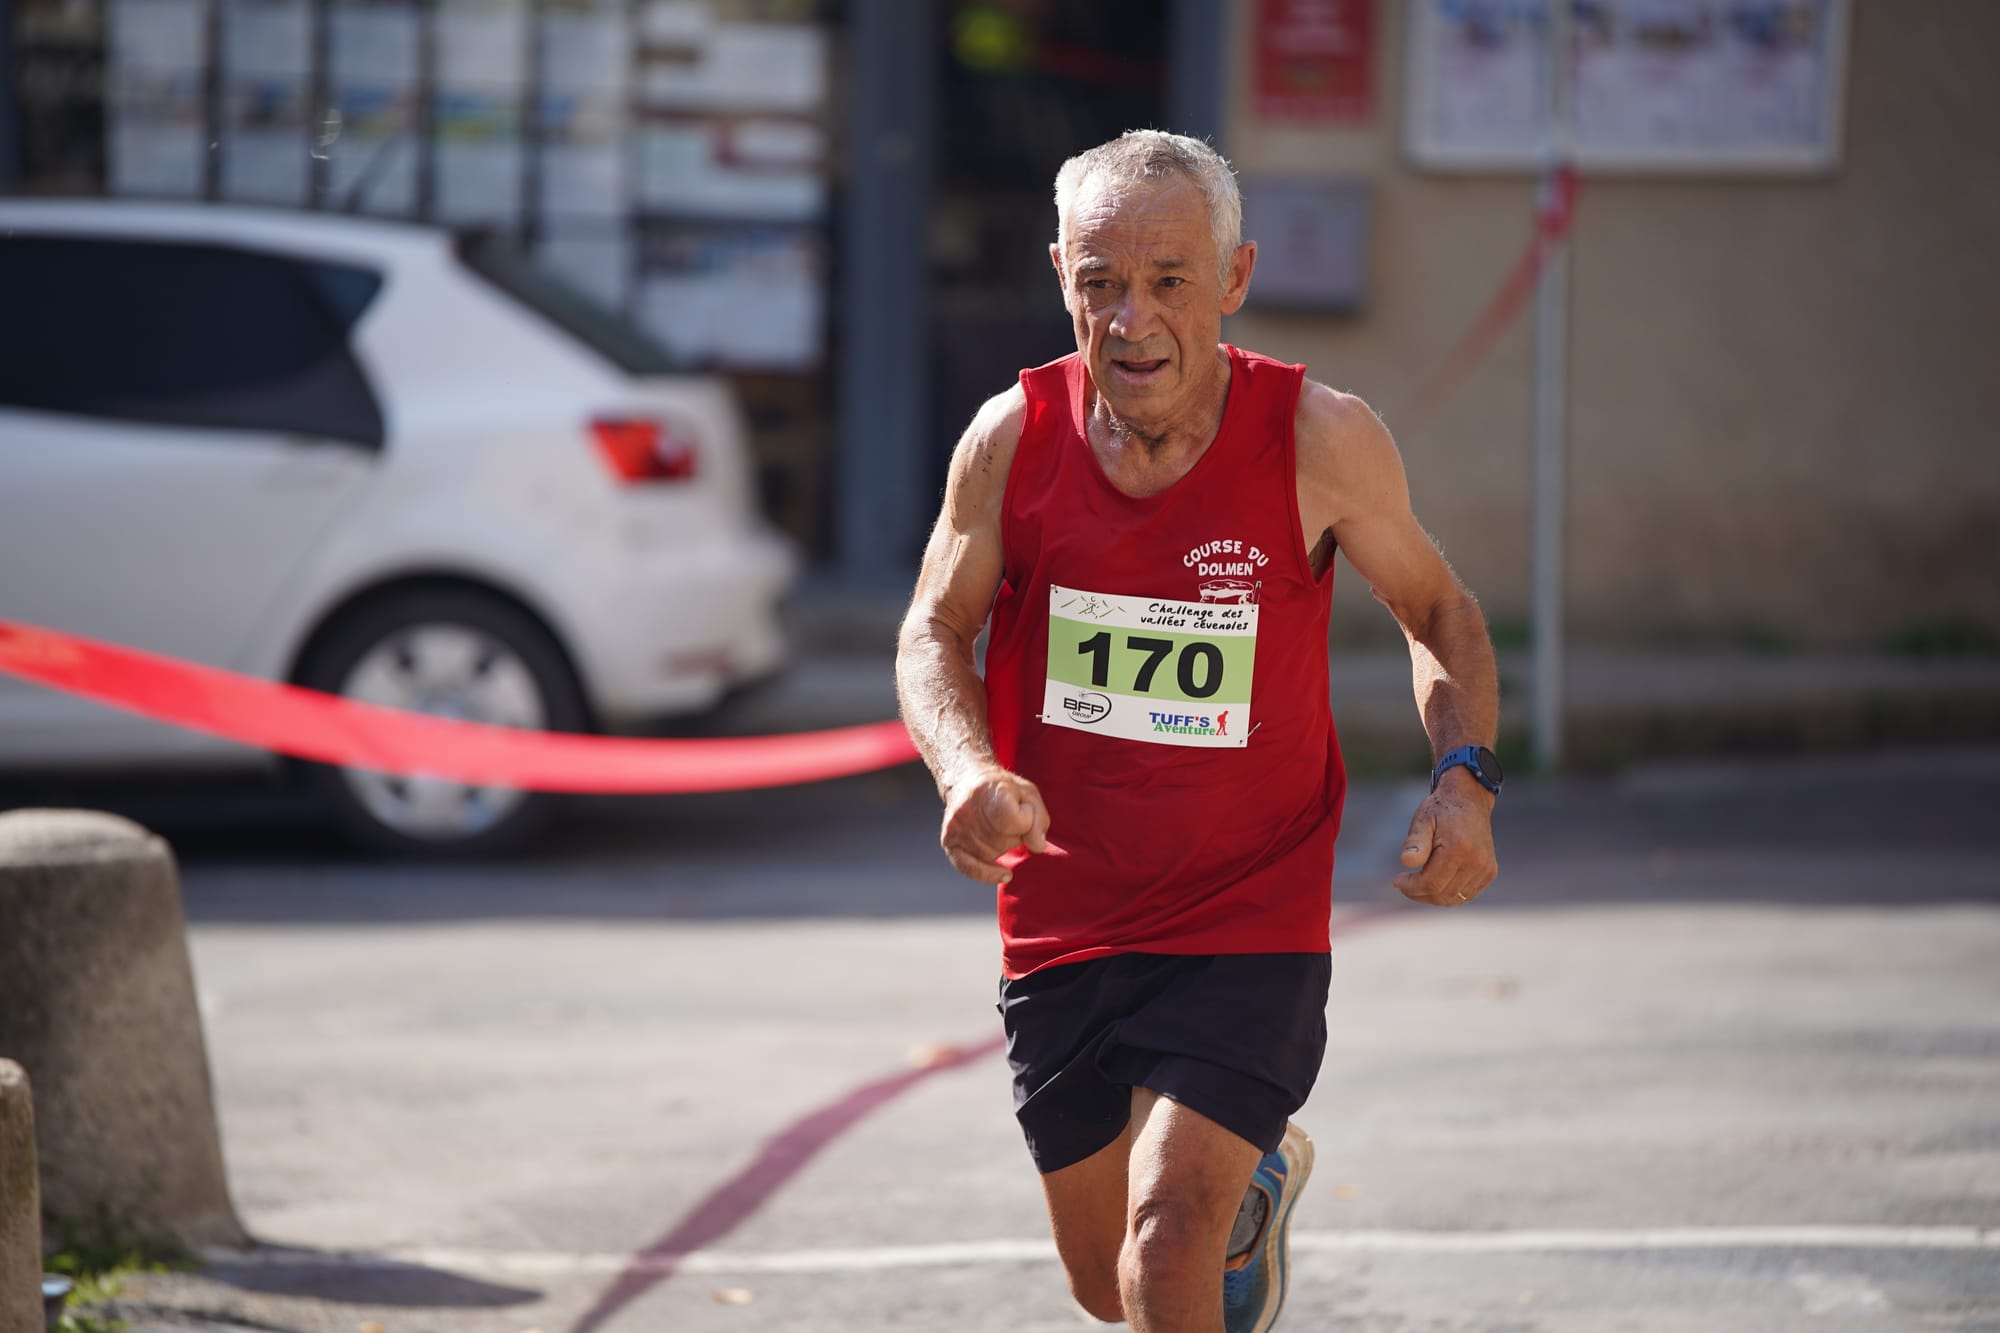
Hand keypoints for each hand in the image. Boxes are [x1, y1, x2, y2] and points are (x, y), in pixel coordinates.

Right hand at [940, 767, 1049, 884]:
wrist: (966, 781)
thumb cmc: (1002, 789)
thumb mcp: (1028, 794)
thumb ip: (1039, 819)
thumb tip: (1037, 847)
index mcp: (988, 790)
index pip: (1015, 821)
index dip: (1027, 819)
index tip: (1023, 808)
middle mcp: (967, 809)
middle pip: (1005, 840)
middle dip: (1015, 834)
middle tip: (1007, 817)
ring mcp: (956, 827)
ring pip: (992, 854)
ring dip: (1003, 846)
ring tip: (996, 826)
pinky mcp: (949, 842)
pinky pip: (970, 868)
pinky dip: (988, 874)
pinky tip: (1004, 874)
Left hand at [1392, 768, 1497, 905]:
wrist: (1469, 799)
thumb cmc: (1441, 810)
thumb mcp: (1422, 820)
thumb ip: (1415, 842)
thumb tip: (1406, 862)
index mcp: (1459, 849)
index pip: (1431, 883)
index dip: (1411, 887)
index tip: (1397, 882)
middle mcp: (1477, 862)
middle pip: (1442, 894)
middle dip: (1419, 894)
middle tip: (1404, 885)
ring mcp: (1485, 869)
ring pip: (1454, 899)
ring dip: (1433, 896)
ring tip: (1418, 883)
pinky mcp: (1489, 872)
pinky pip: (1466, 895)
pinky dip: (1449, 894)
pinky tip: (1436, 882)